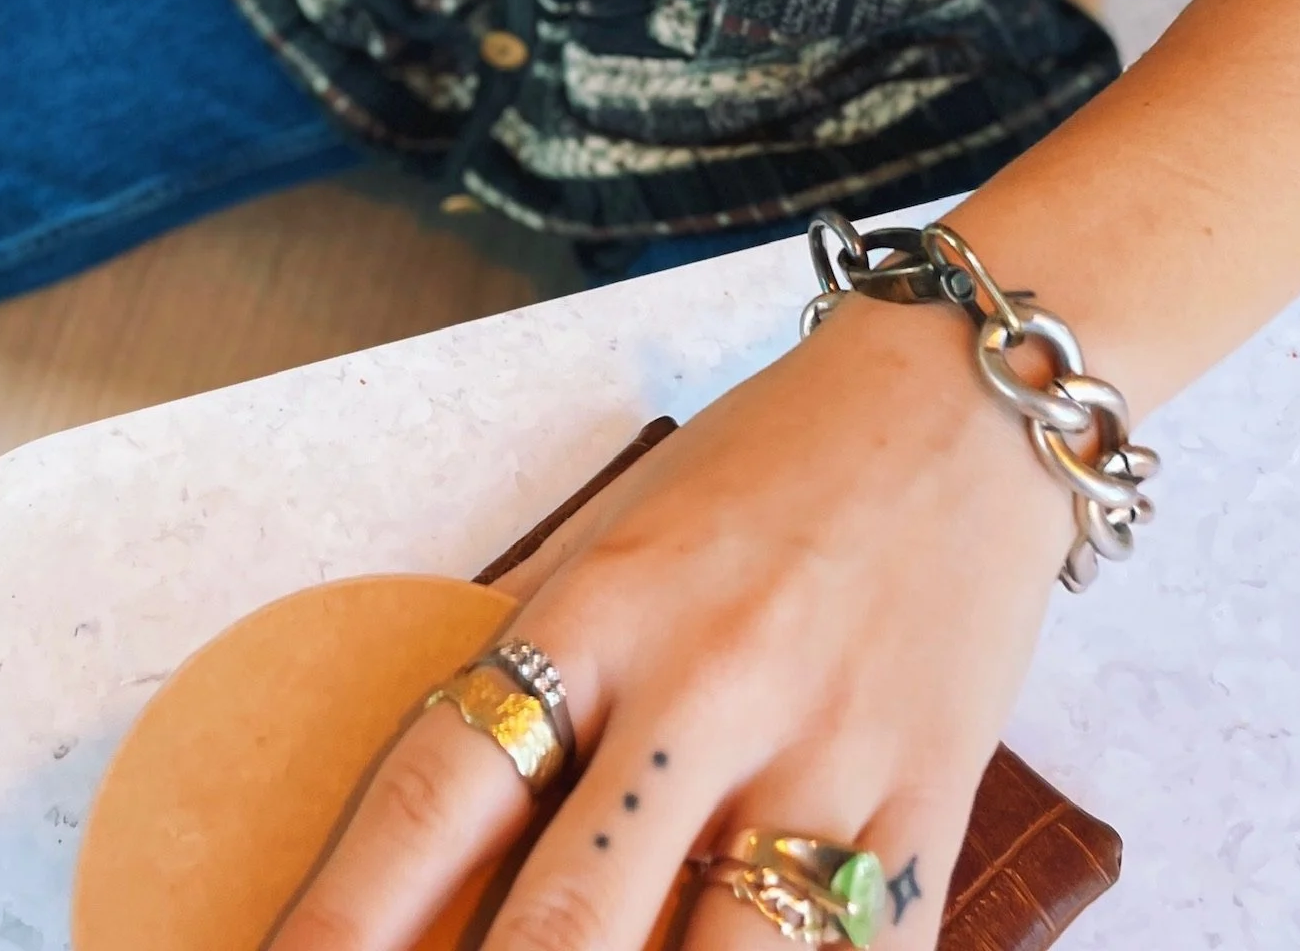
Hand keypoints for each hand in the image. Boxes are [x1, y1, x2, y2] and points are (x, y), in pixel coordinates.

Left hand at [271, 292, 1076, 950]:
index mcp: (599, 607)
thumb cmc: (770, 463)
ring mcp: (824, 757)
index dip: (338, 925)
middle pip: (561, 926)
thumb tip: (440, 810)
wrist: (961, 400)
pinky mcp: (931, 805)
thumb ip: (540, 658)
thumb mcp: (622, 528)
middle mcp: (701, 689)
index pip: (435, 795)